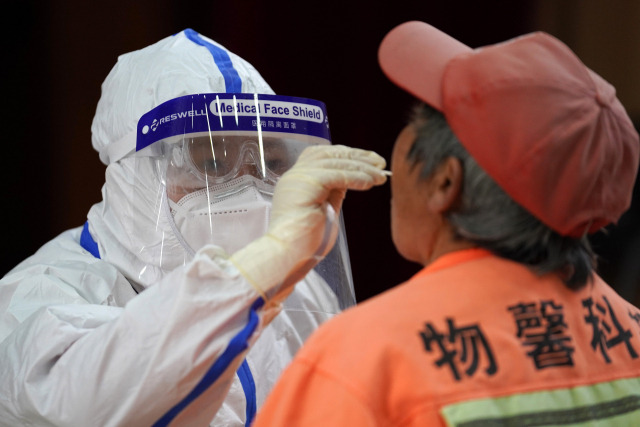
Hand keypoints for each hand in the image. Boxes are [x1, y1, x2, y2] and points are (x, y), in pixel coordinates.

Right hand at [229, 145, 386, 299]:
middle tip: (381, 162)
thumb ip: (335, 192)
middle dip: (358, 156)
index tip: (370, 160)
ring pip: (335, 162)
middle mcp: (296, 175)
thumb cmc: (305, 241)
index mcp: (298, 180)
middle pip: (329, 154)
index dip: (347, 154)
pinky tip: (370, 183)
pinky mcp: (306, 184)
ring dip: (362, 168)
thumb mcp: (325, 210)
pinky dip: (356, 177)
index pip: (322, 155)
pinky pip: (336, 175)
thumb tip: (352, 177)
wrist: (287, 255)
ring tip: (381, 176)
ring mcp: (299, 178)